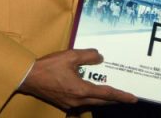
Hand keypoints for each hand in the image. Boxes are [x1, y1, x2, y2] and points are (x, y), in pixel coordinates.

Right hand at [19, 48, 136, 109]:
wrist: (27, 78)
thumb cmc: (48, 67)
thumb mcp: (70, 56)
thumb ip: (88, 56)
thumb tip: (100, 58)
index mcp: (81, 90)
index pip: (107, 94)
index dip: (121, 96)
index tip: (133, 98)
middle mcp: (78, 101)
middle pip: (102, 102)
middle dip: (115, 99)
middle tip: (126, 96)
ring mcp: (70, 104)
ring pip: (92, 103)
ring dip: (103, 99)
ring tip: (112, 93)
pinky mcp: (64, 103)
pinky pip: (83, 102)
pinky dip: (92, 97)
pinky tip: (92, 90)